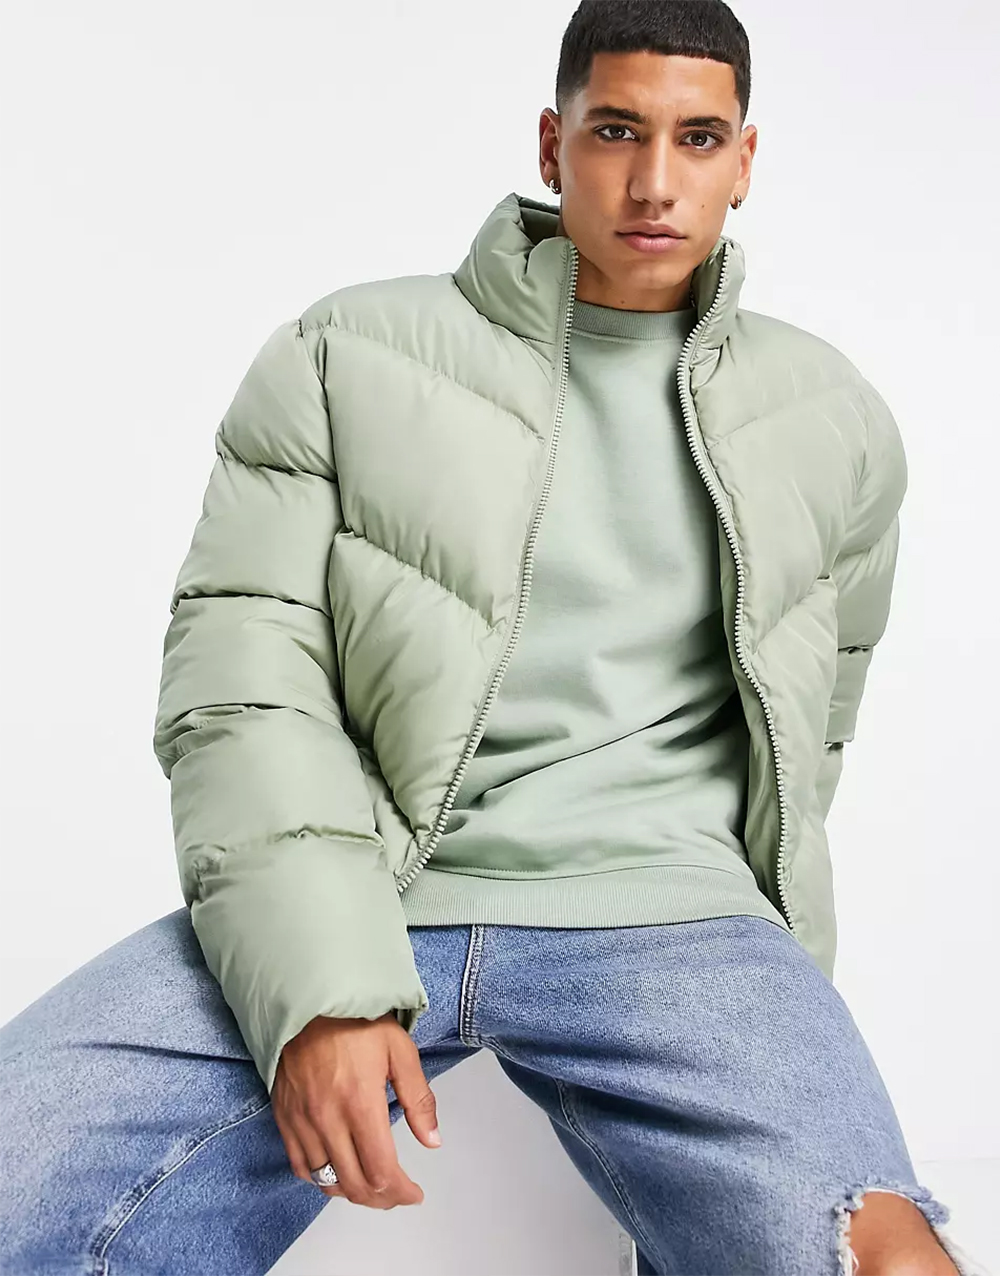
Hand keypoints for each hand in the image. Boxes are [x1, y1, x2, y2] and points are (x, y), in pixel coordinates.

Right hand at [271, 1011, 440, 1208]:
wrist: (308, 1002)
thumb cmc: (355, 1021)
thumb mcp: (399, 1050)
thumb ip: (418, 1099)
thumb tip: (433, 1140)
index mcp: (360, 1103)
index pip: (381, 1171)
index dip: (401, 1192)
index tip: (415, 1194)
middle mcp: (328, 1119)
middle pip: (355, 1185)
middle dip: (382, 1199)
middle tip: (398, 1194)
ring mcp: (302, 1121)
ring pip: (326, 1182)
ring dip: (353, 1193)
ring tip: (372, 1187)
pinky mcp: (285, 1118)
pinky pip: (300, 1167)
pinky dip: (321, 1180)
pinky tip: (337, 1172)